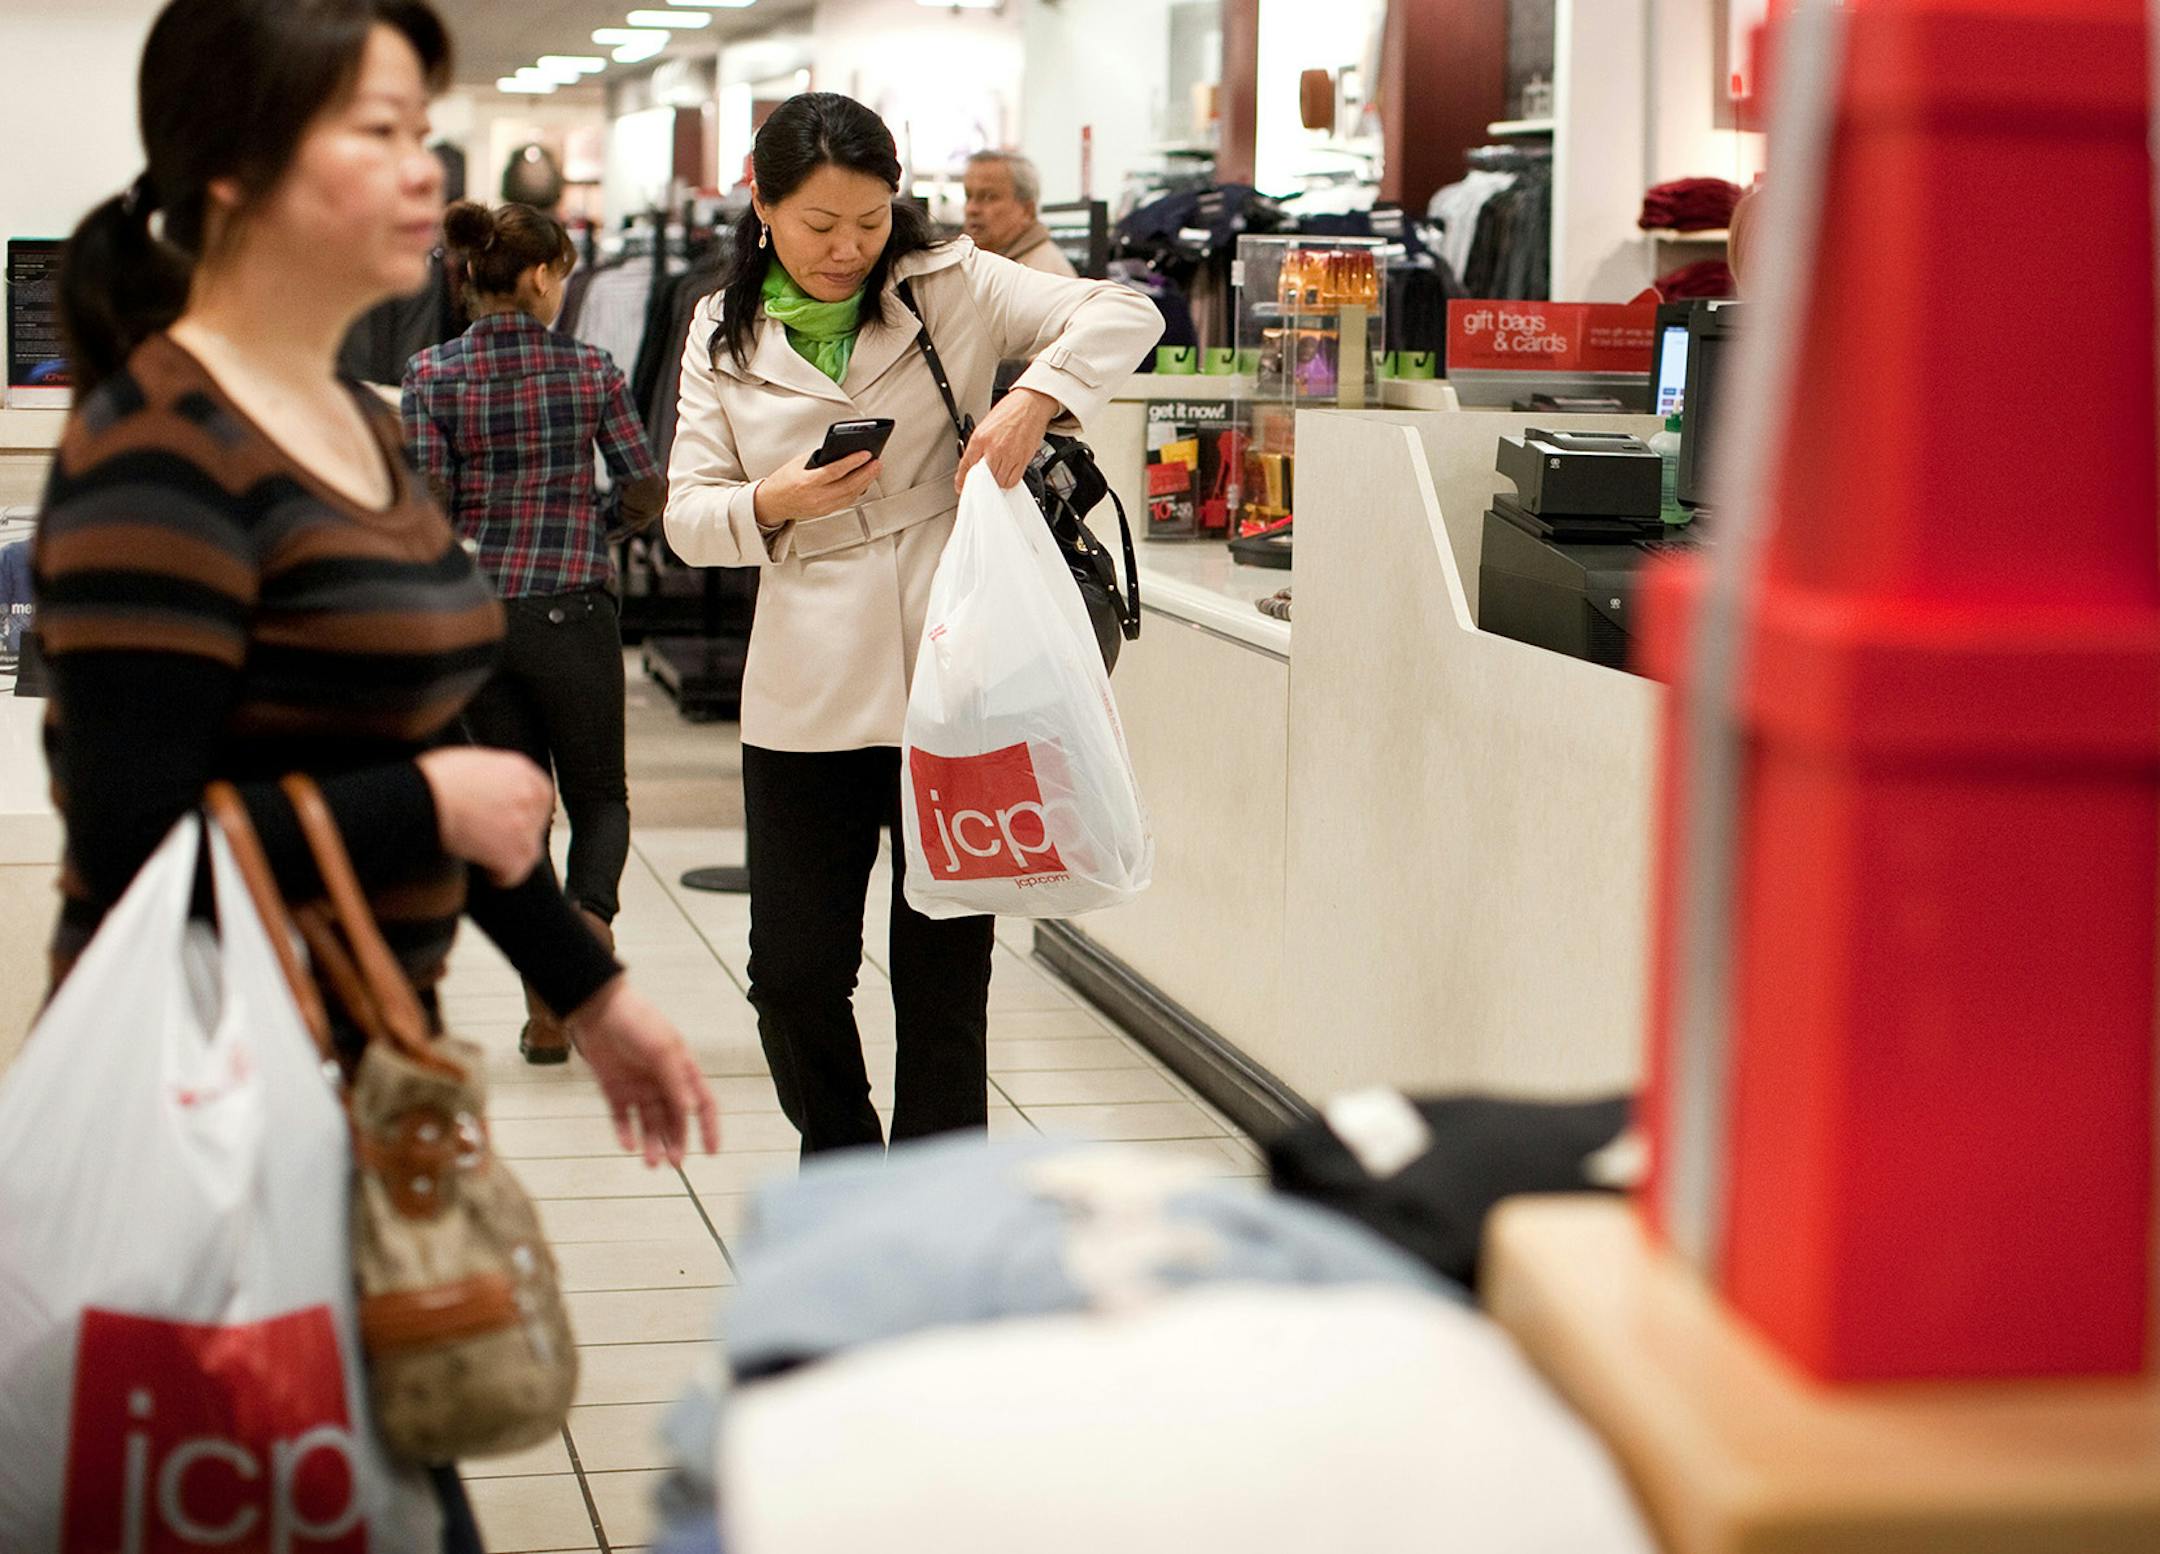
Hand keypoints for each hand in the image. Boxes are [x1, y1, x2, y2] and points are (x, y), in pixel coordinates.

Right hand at [416, 747, 551, 887]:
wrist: (424, 798)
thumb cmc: (433, 779)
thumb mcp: (472, 761)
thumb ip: (493, 775)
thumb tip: (489, 788)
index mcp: (521, 770)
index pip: (540, 795)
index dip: (524, 811)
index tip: (509, 821)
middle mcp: (530, 796)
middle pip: (536, 825)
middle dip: (516, 834)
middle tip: (490, 839)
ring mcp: (526, 827)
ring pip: (529, 852)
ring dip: (508, 856)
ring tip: (482, 853)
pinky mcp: (515, 854)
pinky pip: (514, 875)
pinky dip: (498, 876)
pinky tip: (482, 869)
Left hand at [566, 978, 721, 1165]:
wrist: (596, 1009)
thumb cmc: (637, 1021)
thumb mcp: (662, 1049)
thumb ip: (676, 1081)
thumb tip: (691, 1110)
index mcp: (682, 1069)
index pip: (702, 1103)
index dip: (709, 1127)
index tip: (711, 1152)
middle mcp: (662, 1082)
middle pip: (675, 1120)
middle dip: (677, 1142)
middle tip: (674, 1163)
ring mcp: (638, 1088)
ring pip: (649, 1124)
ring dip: (652, 1143)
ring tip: (651, 1162)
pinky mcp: (614, 1090)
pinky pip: (622, 1118)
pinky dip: (626, 1133)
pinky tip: (629, 1145)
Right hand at [752, 448, 882, 527]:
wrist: (771, 503)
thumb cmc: (783, 481)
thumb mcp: (798, 464)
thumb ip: (819, 459)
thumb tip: (841, 452)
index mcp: (807, 482)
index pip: (836, 471)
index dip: (853, 462)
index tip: (866, 454)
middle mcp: (816, 497)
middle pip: (848, 485)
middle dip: (866, 473)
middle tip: (877, 462)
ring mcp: (822, 507)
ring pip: (850, 495)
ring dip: (865, 482)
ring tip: (874, 470)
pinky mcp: (825, 512)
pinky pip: (846, 502)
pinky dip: (857, 491)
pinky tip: (864, 482)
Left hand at [956, 387, 1058, 492]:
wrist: (1031, 403)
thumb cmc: (1010, 410)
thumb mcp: (986, 424)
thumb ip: (979, 445)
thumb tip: (974, 462)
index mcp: (980, 437)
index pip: (966, 464)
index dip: (962, 479)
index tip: (961, 486)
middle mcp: (993, 448)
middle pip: (982, 477)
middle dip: (981, 481)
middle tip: (981, 481)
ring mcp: (1009, 455)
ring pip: (998, 481)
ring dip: (996, 482)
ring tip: (996, 474)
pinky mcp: (1022, 459)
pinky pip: (1013, 480)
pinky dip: (1008, 482)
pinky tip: (1007, 475)